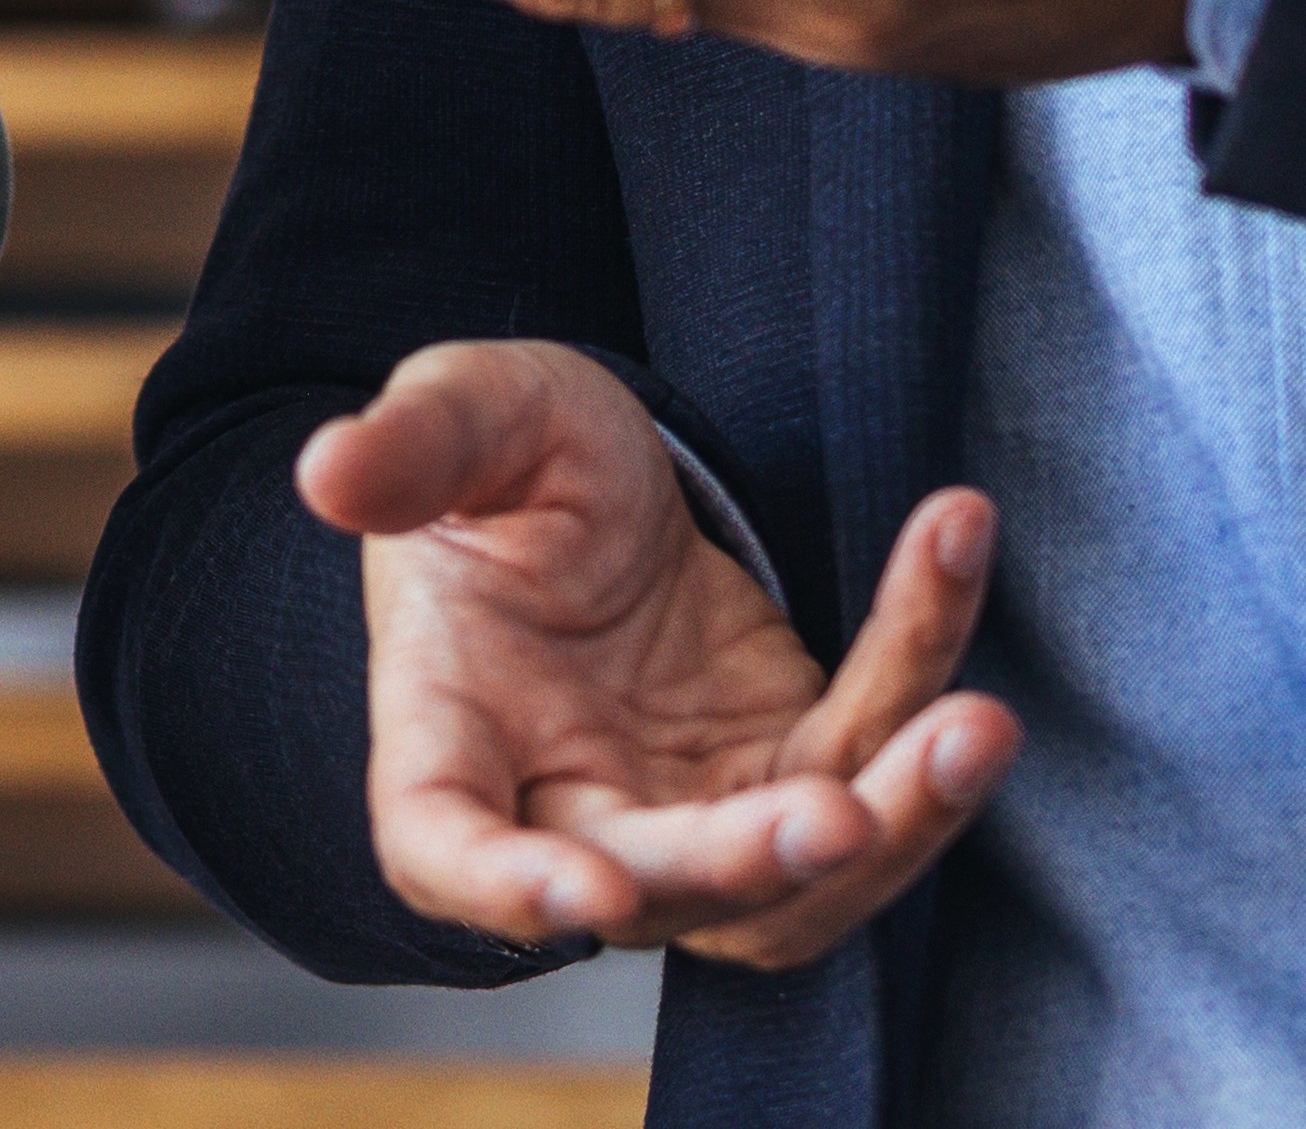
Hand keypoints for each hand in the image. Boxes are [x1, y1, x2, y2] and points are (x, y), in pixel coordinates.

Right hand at [308, 335, 1009, 965]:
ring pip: (801, 879)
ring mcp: (692, 806)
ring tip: (975, 725)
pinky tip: (953, 541)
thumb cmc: (499, 464)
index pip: (447, 847)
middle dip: (751, 861)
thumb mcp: (462, 416)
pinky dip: (924, 654)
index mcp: (449, 732)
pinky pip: (878, 746)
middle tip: (837, 810)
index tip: (588, 891)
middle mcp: (570, 803)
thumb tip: (330, 472)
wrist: (591, 479)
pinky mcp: (791, 766)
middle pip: (663, 884)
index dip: (509, 888)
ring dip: (899, 821)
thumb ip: (410, 448)